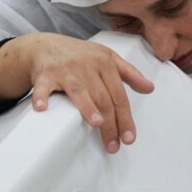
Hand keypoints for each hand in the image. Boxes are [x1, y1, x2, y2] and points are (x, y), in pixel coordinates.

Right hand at [0, 33, 153, 152]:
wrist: (45, 45)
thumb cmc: (79, 55)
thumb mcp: (107, 58)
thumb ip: (129, 73)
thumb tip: (150, 88)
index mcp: (104, 62)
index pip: (119, 95)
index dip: (126, 117)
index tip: (129, 137)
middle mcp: (87, 65)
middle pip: (103, 98)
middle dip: (110, 124)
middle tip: (113, 145)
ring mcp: (66, 69)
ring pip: (79, 90)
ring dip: (87, 107)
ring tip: (97, 124)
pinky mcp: (46, 73)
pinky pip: (43, 86)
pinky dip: (42, 96)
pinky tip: (42, 108)